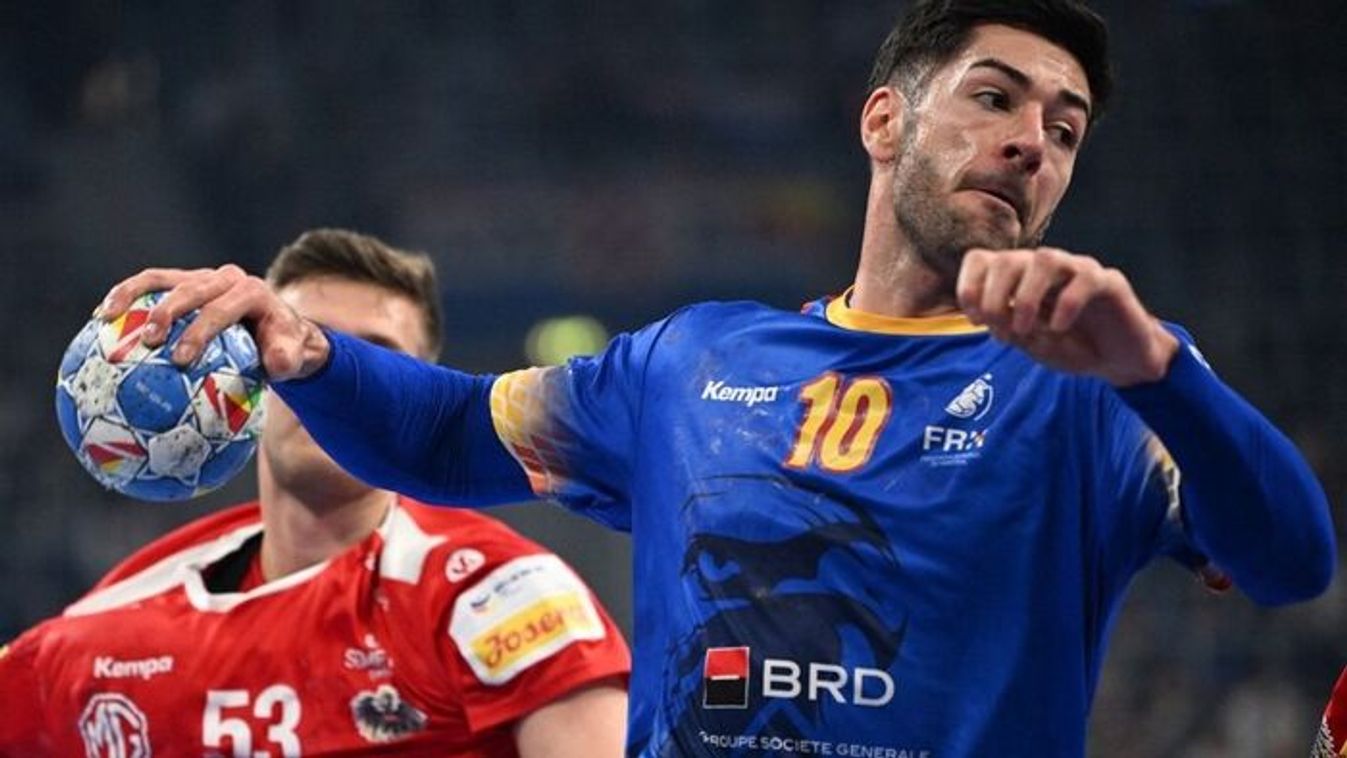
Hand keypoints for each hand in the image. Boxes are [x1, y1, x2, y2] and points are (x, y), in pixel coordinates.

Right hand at [96, 265, 329, 380]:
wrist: (280, 330)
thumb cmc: (282, 348)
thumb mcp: (293, 356)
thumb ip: (287, 359)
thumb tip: (276, 365)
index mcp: (253, 293)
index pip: (224, 309)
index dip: (201, 331)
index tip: (182, 358)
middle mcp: (227, 278)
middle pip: (192, 290)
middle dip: (168, 313)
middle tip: (150, 343)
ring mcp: (203, 277)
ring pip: (164, 279)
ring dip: (135, 295)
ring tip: (109, 319)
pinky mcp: (183, 281)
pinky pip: (151, 284)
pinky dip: (126, 295)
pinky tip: (103, 319)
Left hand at [955, 247, 1177, 386]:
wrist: (1118, 360)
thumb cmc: (1071, 347)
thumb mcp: (1032, 345)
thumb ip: (1010, 329)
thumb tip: (992, 315)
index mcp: (1018, 278)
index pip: (981, 260)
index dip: (969, 285)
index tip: (976, 320)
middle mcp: (1045, 268)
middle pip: (1008, 259)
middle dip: (994, 296)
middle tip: (999, 329)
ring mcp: (1077, 270)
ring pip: (1045, 259)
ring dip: (1026, 297)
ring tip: (1024, 330)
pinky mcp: (1109, 281)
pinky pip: (1086, 279)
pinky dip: (1066, 303)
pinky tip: (1058, 328)